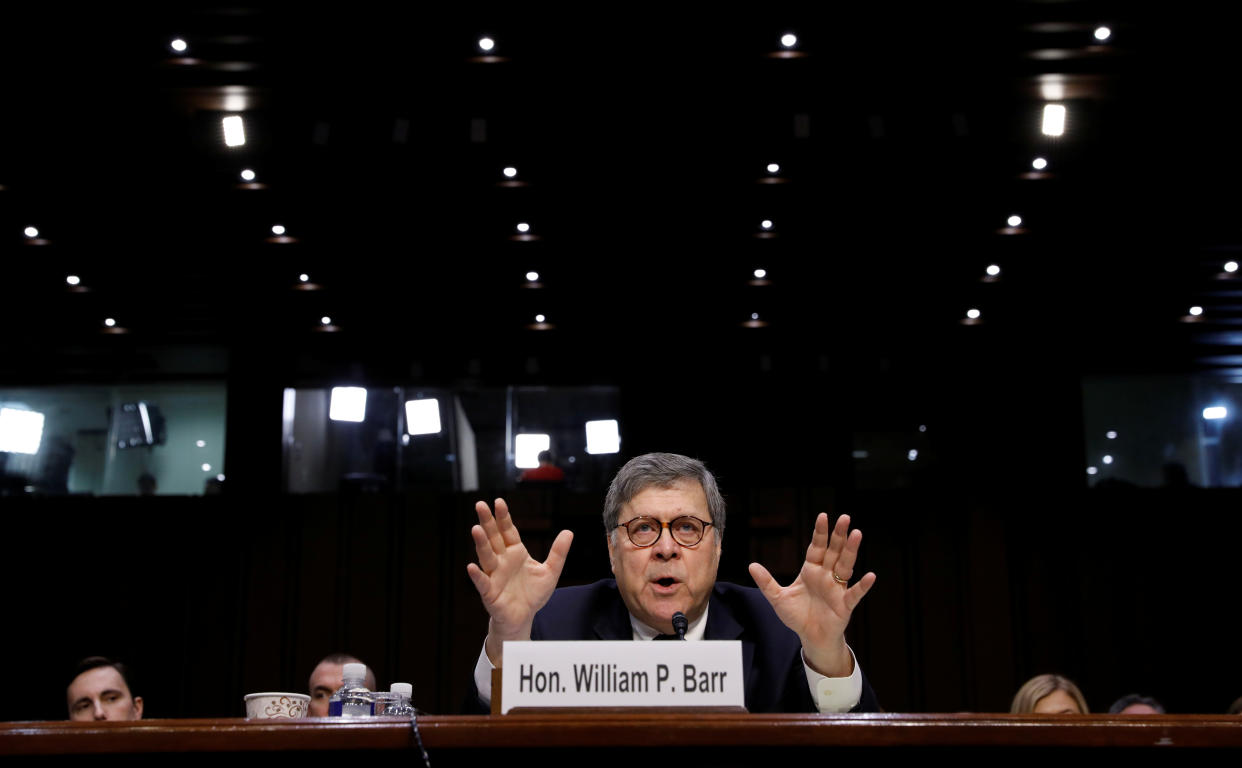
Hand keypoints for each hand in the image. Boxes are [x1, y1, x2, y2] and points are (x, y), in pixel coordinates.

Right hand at [466, 498, 572, 666]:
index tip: (499, 501)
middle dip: (487, 521)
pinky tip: (471, 566)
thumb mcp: (550, 572)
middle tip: (480, 504)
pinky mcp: (490, 592)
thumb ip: (558, 553)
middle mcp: (502, 560)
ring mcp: (494, 575)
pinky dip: (477, 575)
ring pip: (486, 556)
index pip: (508, 531)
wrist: (524, 617)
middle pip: (493, 538)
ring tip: (476, 528)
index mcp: (515, 552)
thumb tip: (569, 532)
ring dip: (481, 543)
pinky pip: (482, 582)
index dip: (503, 517)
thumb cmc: (533, 594)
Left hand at [749, 513, 875, 677]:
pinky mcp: (845, 604)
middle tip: (845, 517)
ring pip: (845, 565)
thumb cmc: (797, 616)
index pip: (816, 547)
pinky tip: (870, 576)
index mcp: (811, 570)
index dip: (820, 533)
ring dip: (851, 551)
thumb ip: (766, 582)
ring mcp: (837, 588)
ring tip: (857, 534)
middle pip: (834, 551)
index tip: (823, 516)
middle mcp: (826, 576)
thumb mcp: (778, 598)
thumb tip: (751, 565)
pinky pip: (855, 593)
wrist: (811, 638)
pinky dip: (863, 585)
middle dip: (838, 535)